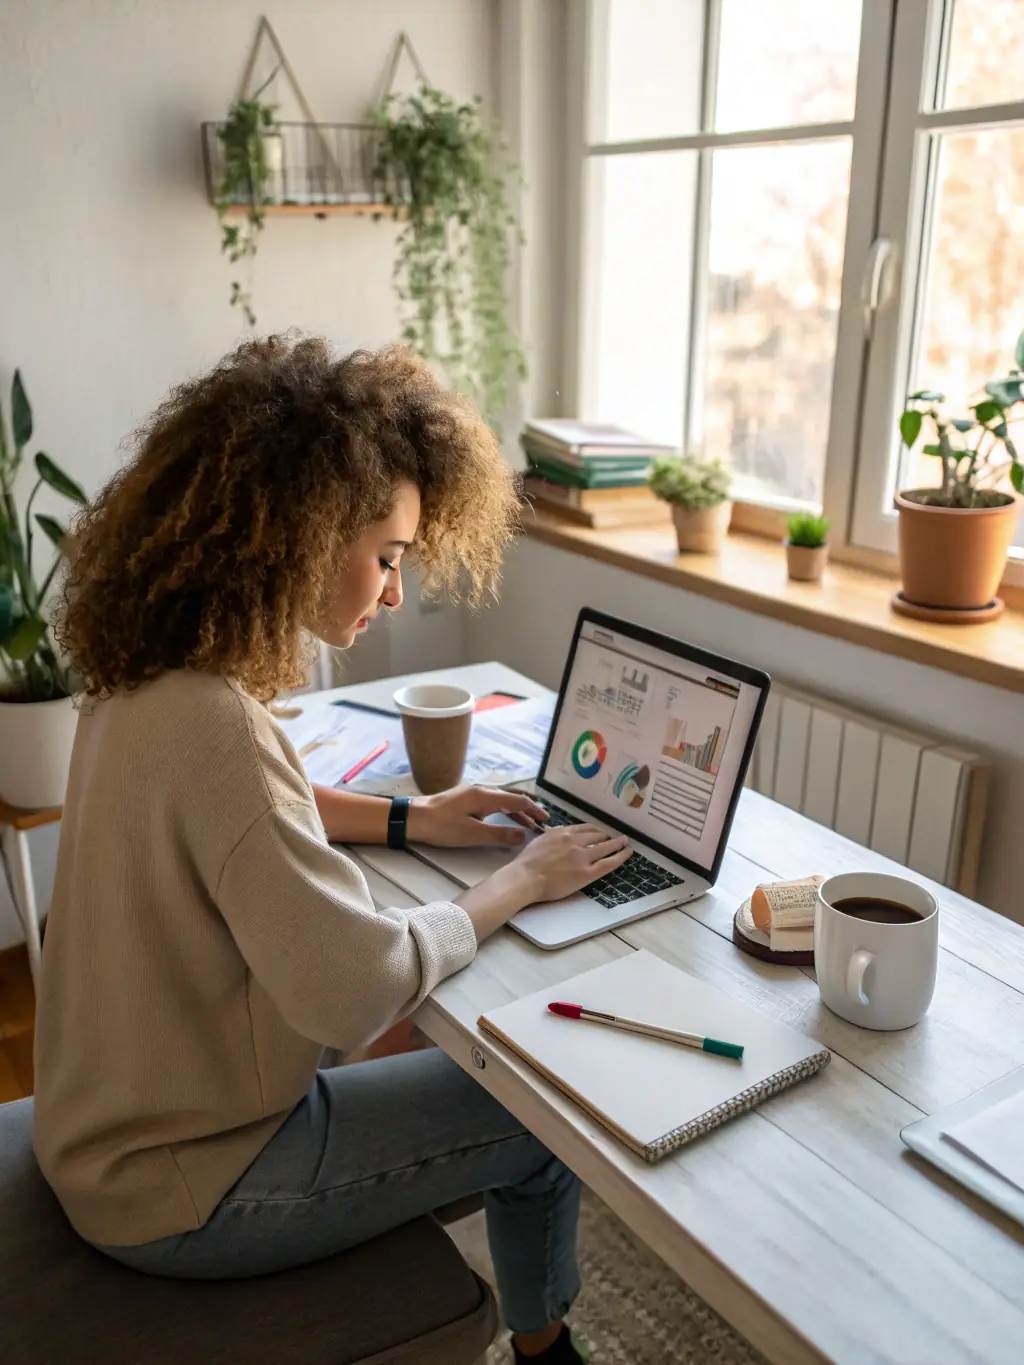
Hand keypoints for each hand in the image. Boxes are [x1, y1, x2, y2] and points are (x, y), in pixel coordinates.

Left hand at [406, 784, 549, 847]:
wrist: (412, 819)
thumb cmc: (441, 826)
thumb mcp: (472, 834)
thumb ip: (500, 834)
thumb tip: (524, 835)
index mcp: (485, 796)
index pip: (517, 801)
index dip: (534, 810)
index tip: (547, 820)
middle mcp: (481, 790)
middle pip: (511, 797)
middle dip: (528, 809)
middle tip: (542, 821)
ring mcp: (472, 793)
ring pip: (501, 799)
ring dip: (516, 810)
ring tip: (528, 823)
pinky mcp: (464, 799)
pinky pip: (492, 802)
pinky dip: (503, 810)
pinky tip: (504, 819)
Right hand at [509, 824, 631, 903]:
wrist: (525, 876)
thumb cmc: (526, 863)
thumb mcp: (538, 841)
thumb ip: (550, 838)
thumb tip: (555, 836)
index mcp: (561, 832)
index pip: (583, 828)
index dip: (594, 830)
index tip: (599, 832)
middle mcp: (574, 840)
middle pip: (596, 835)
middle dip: (606, 836)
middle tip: (614, 838)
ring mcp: (582, 856)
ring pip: (606, 846)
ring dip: (618, 843)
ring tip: (625, 843)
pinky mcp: (587, 872)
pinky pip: (608, 862)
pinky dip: (620, 856)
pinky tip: (627, 853)